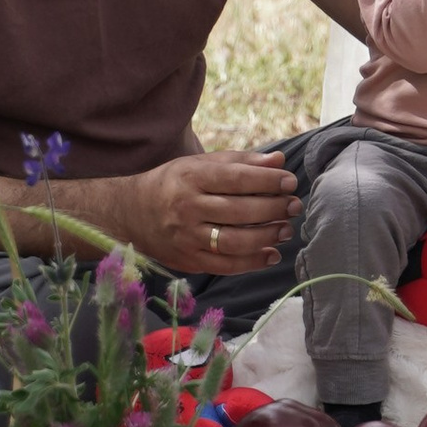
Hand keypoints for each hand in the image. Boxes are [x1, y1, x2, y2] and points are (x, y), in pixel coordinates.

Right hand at [108, 151, 299, 280]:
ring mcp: (188, 237)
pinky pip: (225, 265)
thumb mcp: (200, 164)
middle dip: (273, 208)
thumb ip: (240, 162)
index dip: (267, 180)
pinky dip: (252, 262)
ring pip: (235, 241)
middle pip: (239, 210)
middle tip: (294, 205)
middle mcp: (188, 207)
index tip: (290, 181)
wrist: (132, 213)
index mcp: (192, 177)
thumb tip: (278, 161)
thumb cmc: (174, 183)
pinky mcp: (189, 260)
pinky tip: (271, 254)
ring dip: (266, 237)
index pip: (236, 178)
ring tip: (286, 229)